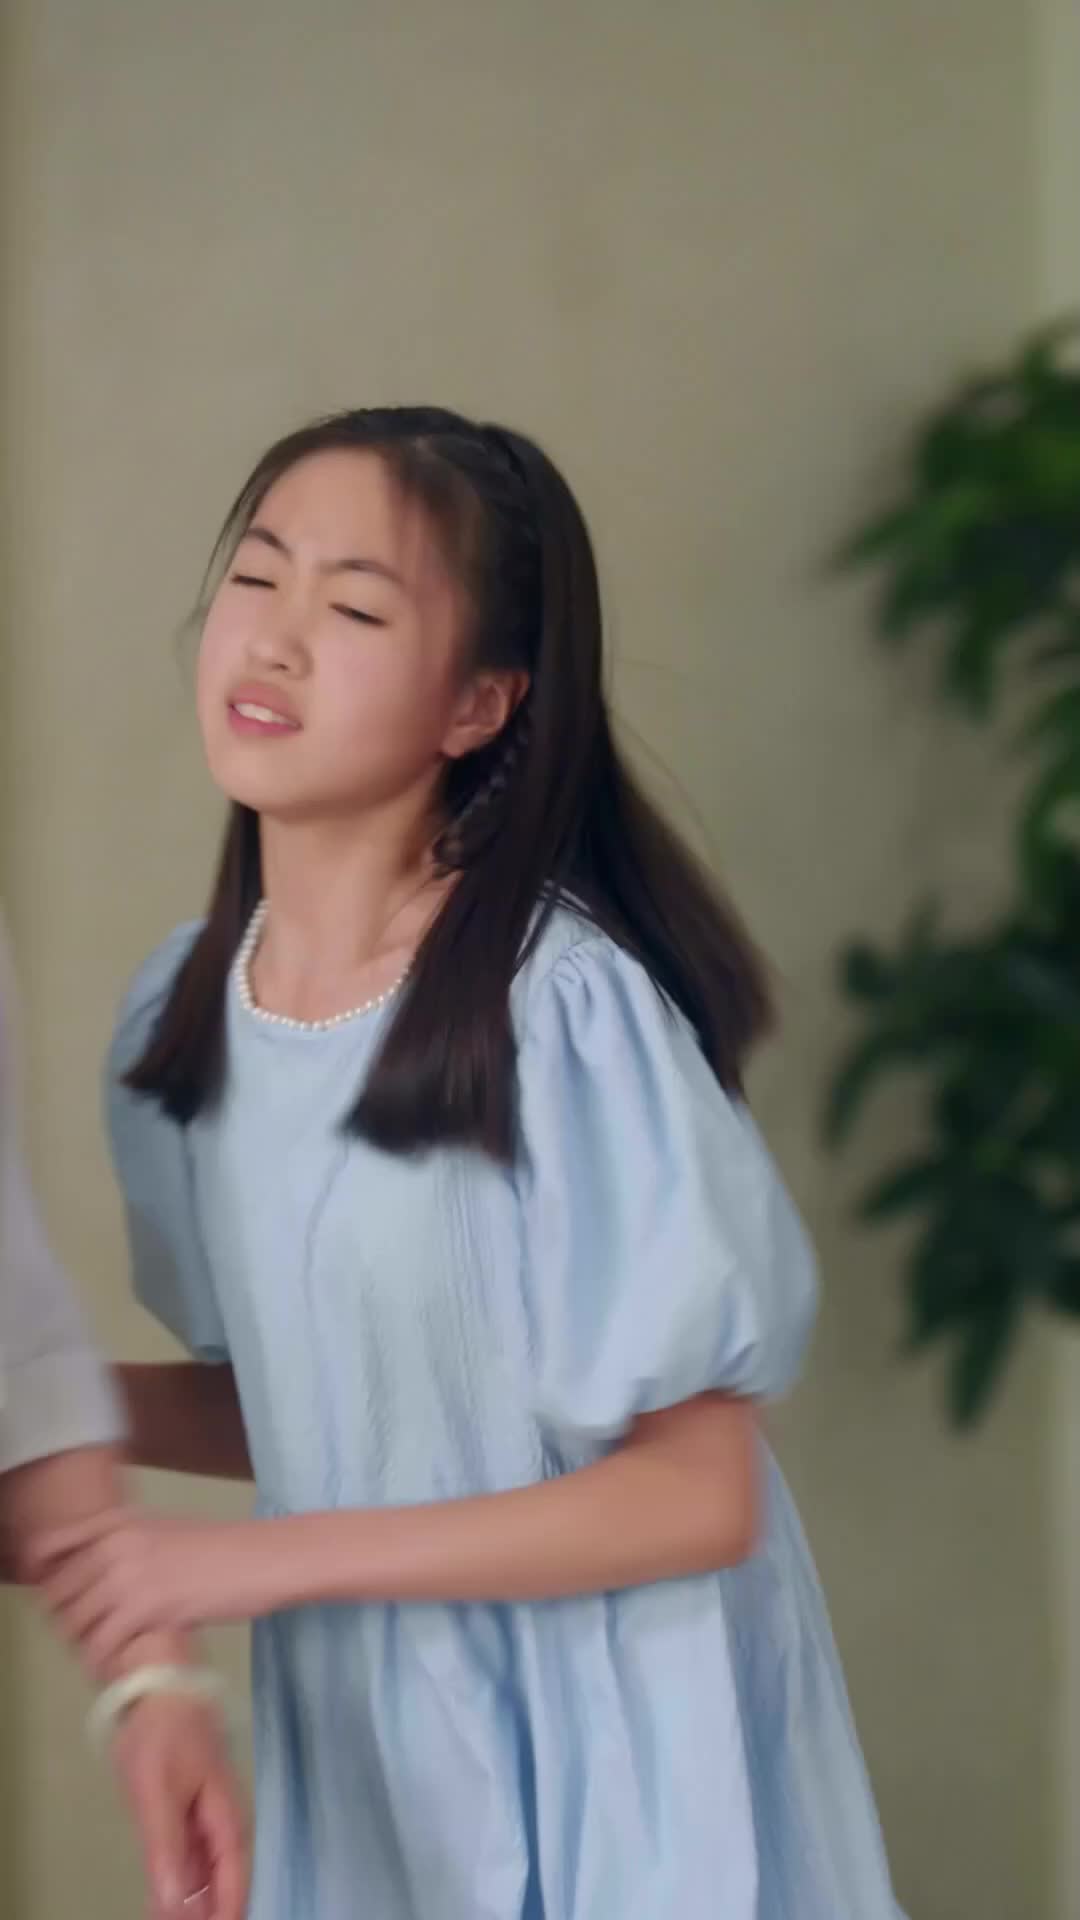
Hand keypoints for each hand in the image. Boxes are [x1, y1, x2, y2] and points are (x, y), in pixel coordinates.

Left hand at [30, 1508, 289, 1664]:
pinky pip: (101, 1645)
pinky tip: (119, 1666)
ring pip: (75, 1623)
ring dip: (84, 1644)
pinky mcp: (145, 1608)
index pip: (49, 1549)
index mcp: (117, 1521)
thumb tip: (93, 1575)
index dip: (42, 1579)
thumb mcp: (162, 1532)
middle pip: (58, 1594)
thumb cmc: (219, 1548)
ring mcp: (127, 1574)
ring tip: (105, 1654)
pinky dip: (104, 1662)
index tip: (56, 1600)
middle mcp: (113, 1543)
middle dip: (67, 1620)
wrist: (260, 1559)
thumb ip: (124, 1547)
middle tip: (91, 1636)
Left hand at [113, 1693, 248, 1919]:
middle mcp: (219, 1819)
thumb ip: (166, 1849)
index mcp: (224, 1815)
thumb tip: (176, 1906)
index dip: (230, 1911)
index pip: (235, 1876)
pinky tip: (167, 1902)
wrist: (152, 1682)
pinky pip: (187, 1855)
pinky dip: (180, 1881)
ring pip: (203, 1870)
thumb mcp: (157, 1793)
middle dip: (212, 1911)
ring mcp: (201, 1812)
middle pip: (222, 1878)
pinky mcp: (182, 1807)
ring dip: (195, 1902)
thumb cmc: (162, 1734)